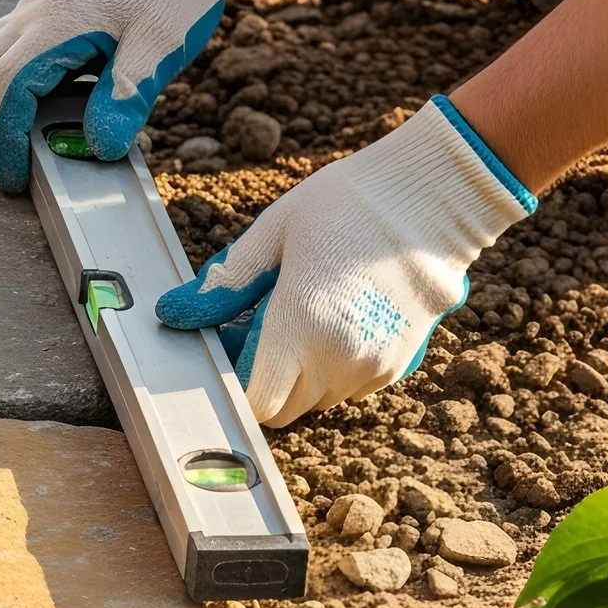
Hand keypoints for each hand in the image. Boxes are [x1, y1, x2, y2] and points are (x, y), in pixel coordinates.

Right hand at [0, 0, 249, 190]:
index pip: (6, 83)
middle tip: (6, 168)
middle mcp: (32, 8)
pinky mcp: (36, 9)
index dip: (3, 134)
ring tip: (7, 144)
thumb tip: (99, 149)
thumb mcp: (162, 46)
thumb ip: (125, 97)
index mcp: (60, 18)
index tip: (14, 173)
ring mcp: (29, 6)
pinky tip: (23, 110)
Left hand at [154, 97, 535, 425]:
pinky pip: (353, 386)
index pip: (256, 401)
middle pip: (285, 408)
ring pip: (319, 399)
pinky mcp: (401, 362)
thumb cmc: (346, 206)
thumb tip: (173, 313)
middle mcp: (340, 357)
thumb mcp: (273, 233)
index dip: (237, 383)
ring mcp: (374, 364)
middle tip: (263, 327)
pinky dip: (338, 368)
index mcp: (301, 324)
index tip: (232, 350)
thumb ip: (224, 283)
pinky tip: (340, 318)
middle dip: (265, 380)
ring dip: (303, 375)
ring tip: (306, 316)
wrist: (433, 199)